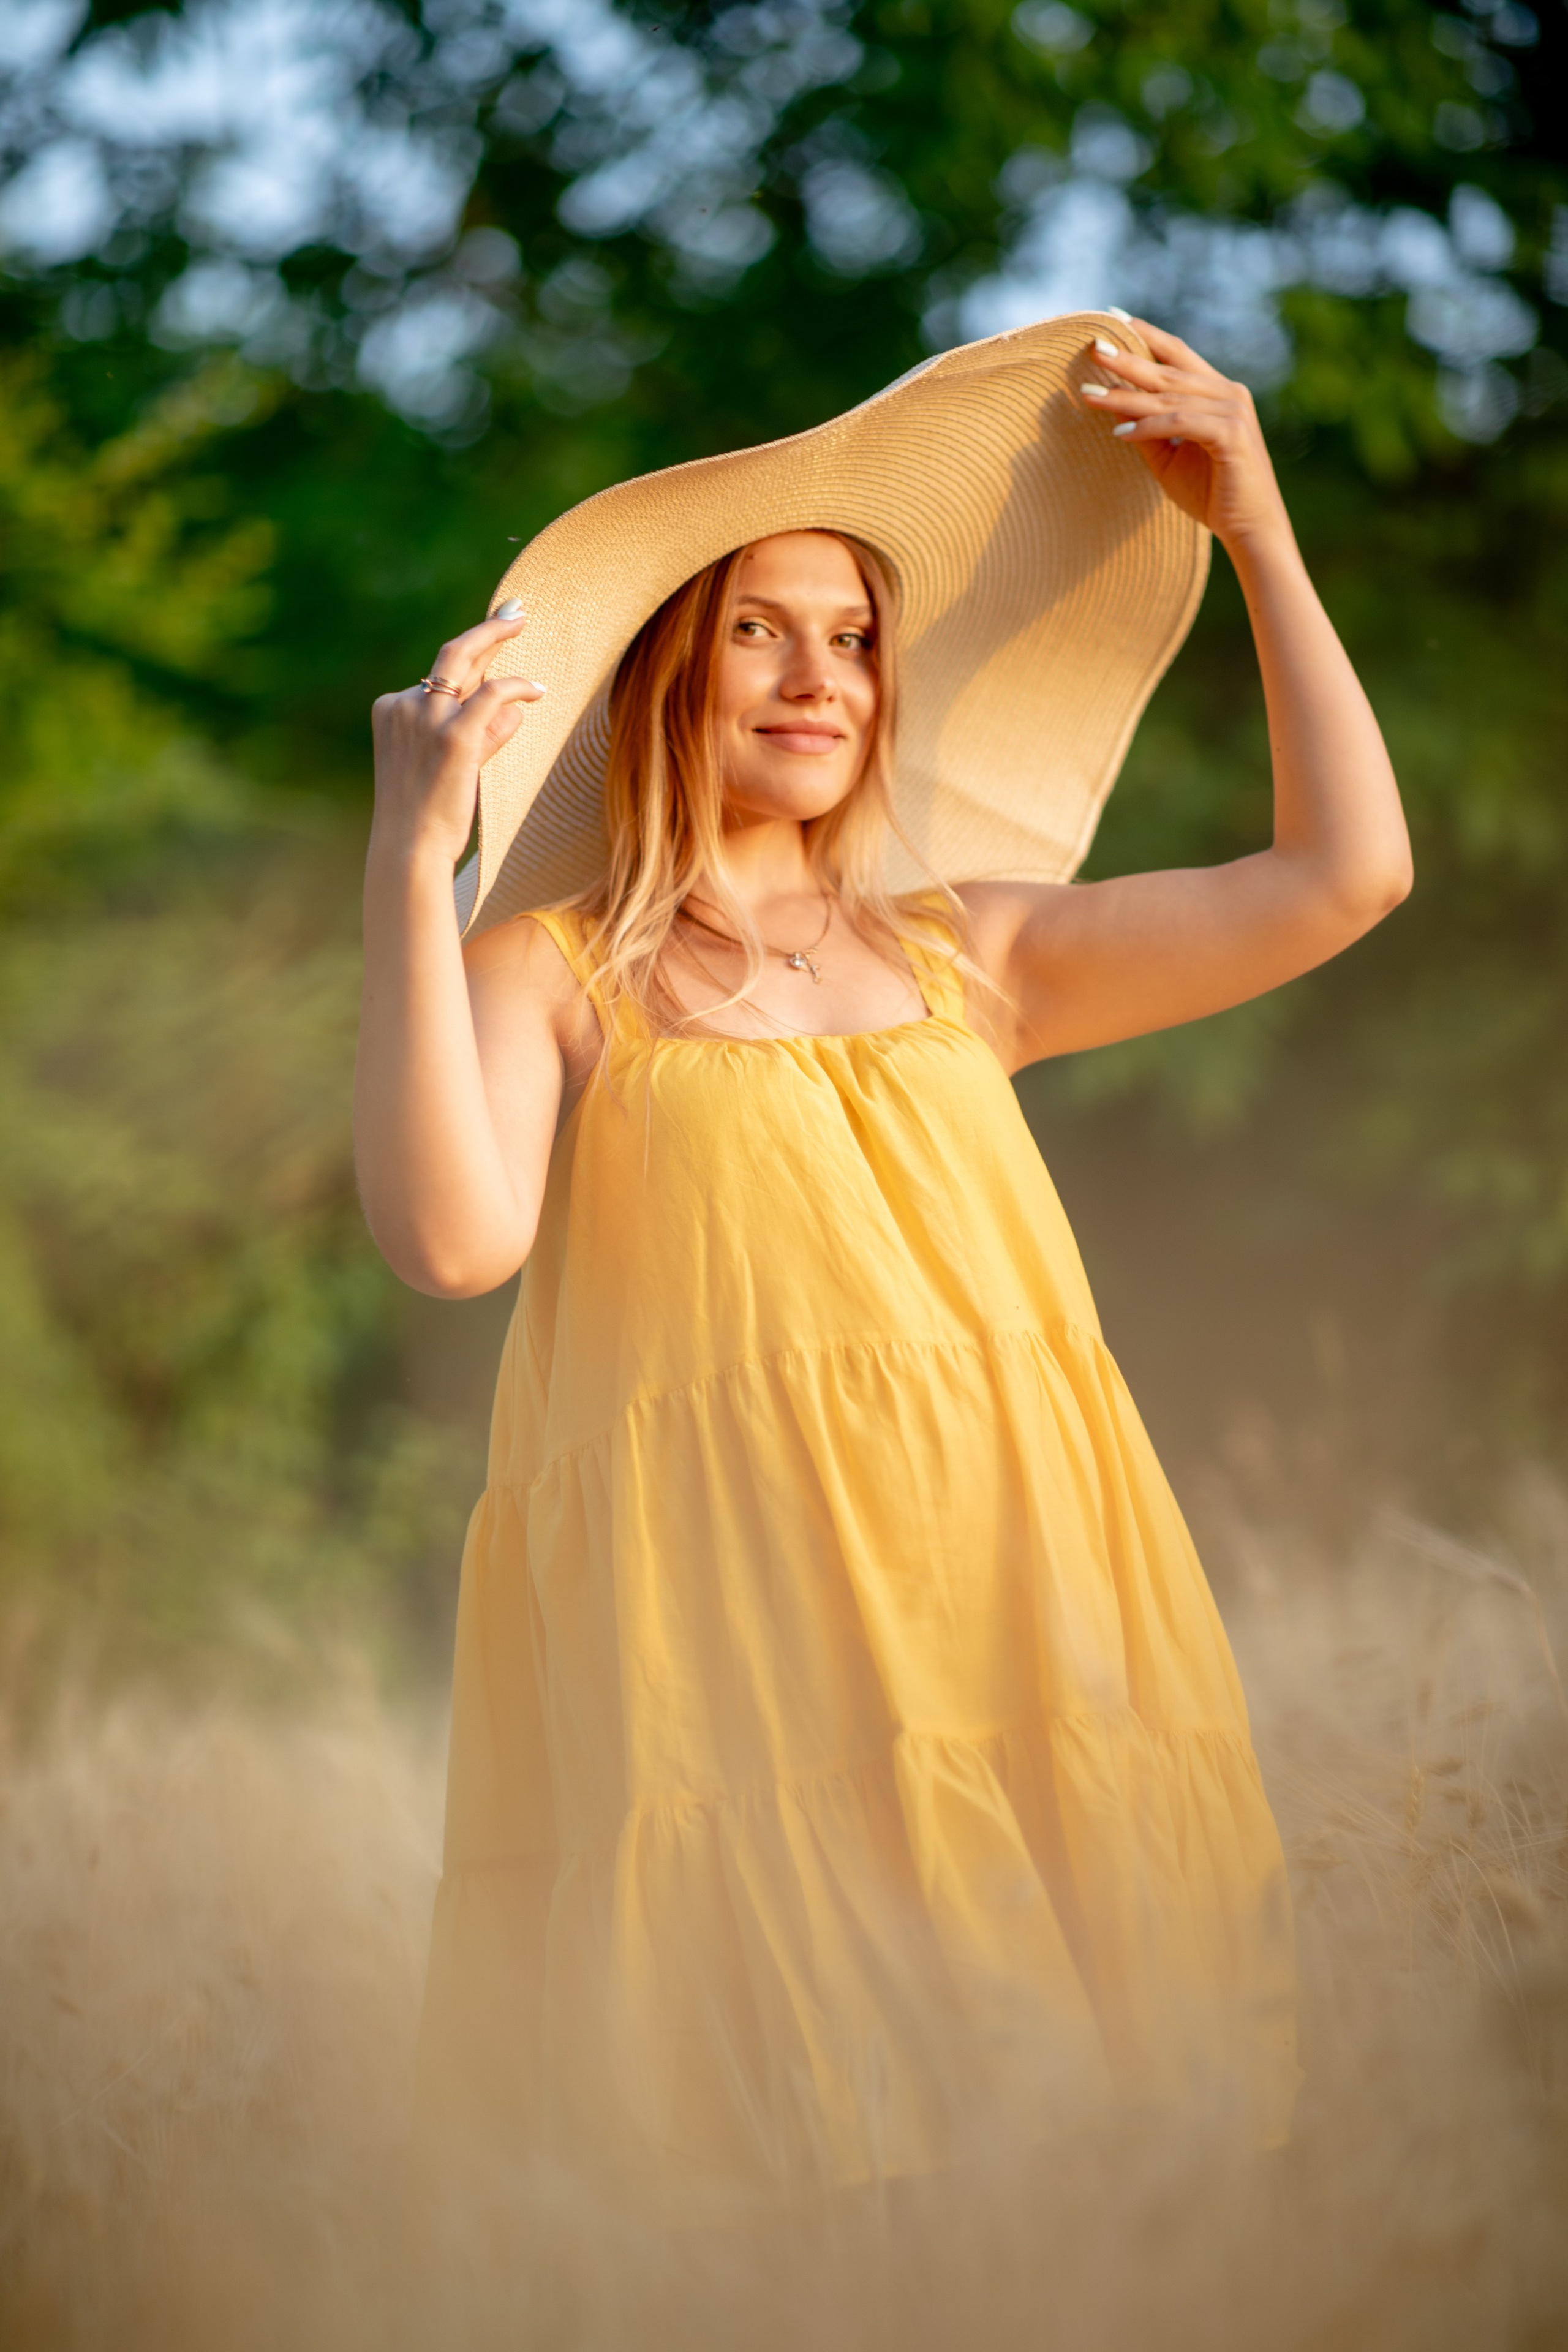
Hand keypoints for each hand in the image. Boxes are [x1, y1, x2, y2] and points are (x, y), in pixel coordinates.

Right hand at [369, 613, 544, 866]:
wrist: (409, 849)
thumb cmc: (426, 816)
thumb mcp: (447, 765)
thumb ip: (477, 734)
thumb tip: (513, 711)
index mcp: (391, 709)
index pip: (438, 681)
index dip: (474, 675)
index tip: (492, 643)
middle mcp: (405, 706)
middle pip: (450, 654)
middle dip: (484, 627)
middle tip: (514, 609)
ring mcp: (426, 718)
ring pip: (466, 661)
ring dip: (497, 635)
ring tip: (522, 622)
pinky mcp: (454, 737)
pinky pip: (493, 695)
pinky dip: (518, 686)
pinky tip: (538, 689)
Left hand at [1080, 321, 1294, 555]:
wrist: (1249, 528)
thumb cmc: (1212, 495)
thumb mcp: (1170, 459)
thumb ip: (1149, 431)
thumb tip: (1115, 409)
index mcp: (1218, 392)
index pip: (1177, 354)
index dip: (1146, 335)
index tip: (1112, 319)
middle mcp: (1229, 393)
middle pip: (1169, 369)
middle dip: (1127, 359)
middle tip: (1092, 346)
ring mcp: (1233, 410)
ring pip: (1170, 396)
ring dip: (1126, 396)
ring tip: (1089, 395)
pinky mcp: (1231, 434)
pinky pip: (1179, 423)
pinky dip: (1148, 426)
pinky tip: (1118, 434)